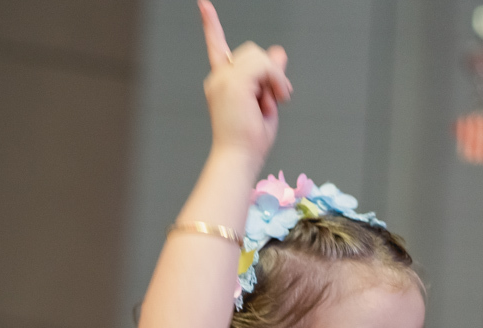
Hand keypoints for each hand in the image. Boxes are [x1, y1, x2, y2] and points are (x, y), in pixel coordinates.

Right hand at [198, 0, 292, 164]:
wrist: (238, 158)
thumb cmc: (250, 140)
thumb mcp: (267, 101)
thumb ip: (271, 76)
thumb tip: (279, 51)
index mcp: (221, 82)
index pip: (216, 46)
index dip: (211, 24)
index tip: (203, 4)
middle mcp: (218, 78)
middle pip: (253, 51)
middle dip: (270, 71)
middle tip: (278, 97)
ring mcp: (223, 79)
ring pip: (259, 56)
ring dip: (275, 77)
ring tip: (276, 100)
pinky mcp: (234, 83)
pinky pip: (264, 66)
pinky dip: (276, 81)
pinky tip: (276, 98)